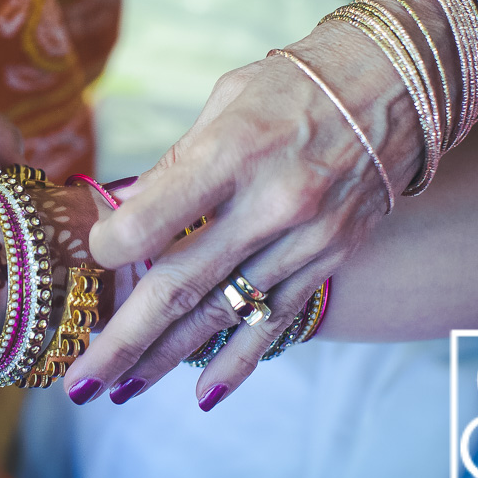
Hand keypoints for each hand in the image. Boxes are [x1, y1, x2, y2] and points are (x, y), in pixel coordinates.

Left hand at [64, 16, 427, 409]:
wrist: (398, 83)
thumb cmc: (297, 82)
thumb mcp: (228, 99)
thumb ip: (176, 163)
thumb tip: (122, 209)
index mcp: (233, 151)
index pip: (150, 221)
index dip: (110, 246)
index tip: (96, 253)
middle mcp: (271, 202)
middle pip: (180, 285)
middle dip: (123, 340)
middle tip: (80, 382)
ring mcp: (306, 237)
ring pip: (223, 312)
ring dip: (166, 358)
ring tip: (120, 391)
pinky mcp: (332, 257)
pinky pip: (277, 319)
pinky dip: (238, 361)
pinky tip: (203, 395)